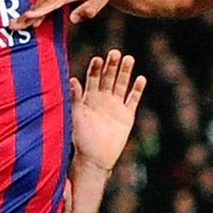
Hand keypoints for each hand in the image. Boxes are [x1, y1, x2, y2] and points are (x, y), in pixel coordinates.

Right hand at [10, 0, 112, 32]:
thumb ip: (89, 9)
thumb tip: (73, 19)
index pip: (52, 2)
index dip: (40, 10)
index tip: (28, 16)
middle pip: (40, 3)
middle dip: (26, 15)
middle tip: (13, 26)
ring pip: (38, 0)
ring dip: (27, 13)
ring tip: (15, 24)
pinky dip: (33, 7)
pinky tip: (27, 17)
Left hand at [69, 50, 145, 171]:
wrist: (95, 159)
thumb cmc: (81, 139)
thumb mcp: (76, 117)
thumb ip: (74, 99)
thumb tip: (72, 80)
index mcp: (89, 98)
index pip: (93, 78)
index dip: (95, 69)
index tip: (98, 59)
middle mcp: (103, 99)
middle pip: (109, 78)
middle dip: (112, 66)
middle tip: (115, 53)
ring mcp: (116, 106)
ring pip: (122, 85)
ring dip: (125, 72)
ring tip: (129, 59)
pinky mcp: (127, 116)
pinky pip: (133, 100)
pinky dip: (137, 90)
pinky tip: (141, 78)